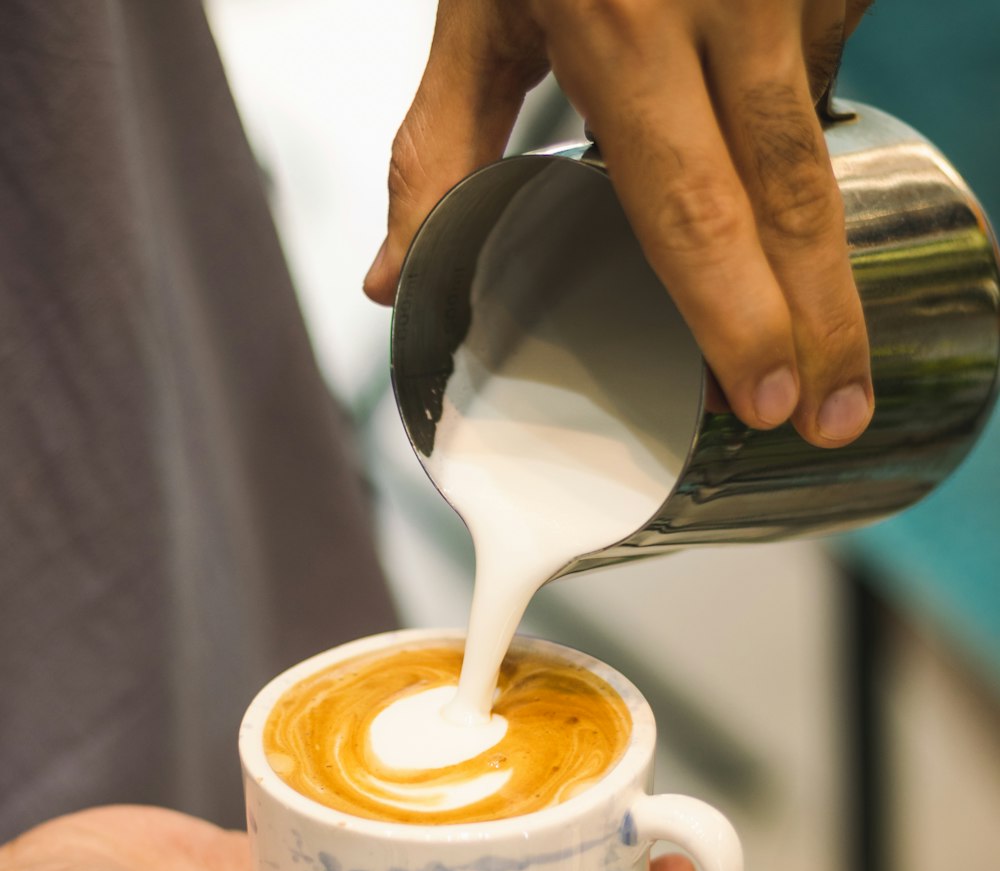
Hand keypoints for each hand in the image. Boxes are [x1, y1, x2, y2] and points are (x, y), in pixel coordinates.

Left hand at [365, 0, 874, 447]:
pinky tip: (797, 232)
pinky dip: (808, 171)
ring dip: (838, 274)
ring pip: (826, 153)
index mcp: (622, 27)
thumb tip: (393, 281)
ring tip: (840, 370)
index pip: (691, 205)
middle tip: (834, 420)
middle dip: (822, 325)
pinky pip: (827, 87)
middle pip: (792, 200)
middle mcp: (724, 5)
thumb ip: (442, 145)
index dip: (734, 311)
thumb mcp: (476, 9)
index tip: (758, 396)